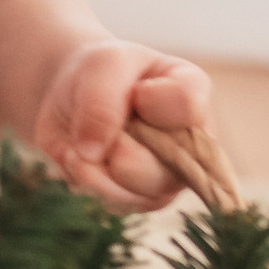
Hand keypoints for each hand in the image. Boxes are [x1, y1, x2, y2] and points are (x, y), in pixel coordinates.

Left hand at [31, 39, 215, 212]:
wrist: (75, 96)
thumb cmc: (102, 72)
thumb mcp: (103, 64)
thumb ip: (102, 99)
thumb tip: (93, 153)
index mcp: (194, 96)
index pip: (186, 107)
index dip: (148, 101)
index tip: (134, 90)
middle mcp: (189, 145)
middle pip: (160, 168)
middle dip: (116, 148)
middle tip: (102, 124)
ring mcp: (165, 179)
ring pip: (132, 195)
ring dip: (94, 169)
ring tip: (82, 141)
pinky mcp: (137, 201)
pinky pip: (107, 204)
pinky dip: (81, 180)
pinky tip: (78, 157)